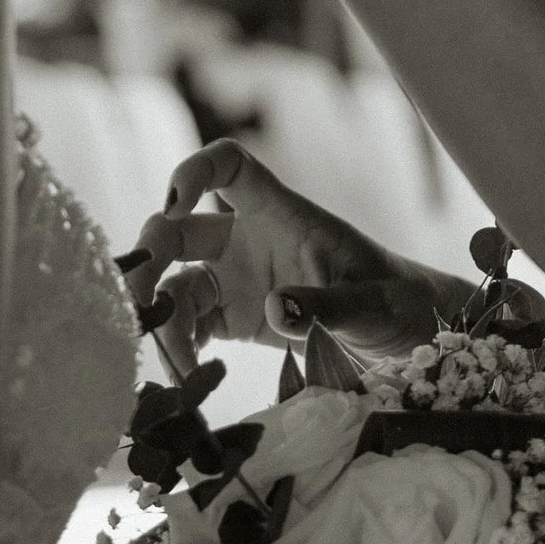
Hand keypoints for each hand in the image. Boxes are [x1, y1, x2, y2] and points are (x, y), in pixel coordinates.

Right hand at [122, 138, 442, 368]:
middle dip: (149, 256)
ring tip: (174, 364)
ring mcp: (237, 281)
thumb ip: (326, 305)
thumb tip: (274, 307)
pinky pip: (190, 326)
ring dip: (161, 317)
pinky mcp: (235, 321)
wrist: (406, 340)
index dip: (195, 170)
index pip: (230, 168)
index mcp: (281, 215)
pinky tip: (184, 375)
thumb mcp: (371, 303)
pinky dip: (178, 347)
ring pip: (176, 284)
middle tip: (138, 300)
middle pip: (179, 231)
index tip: (175, 202)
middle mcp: (248, 241)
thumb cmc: (397, 301)